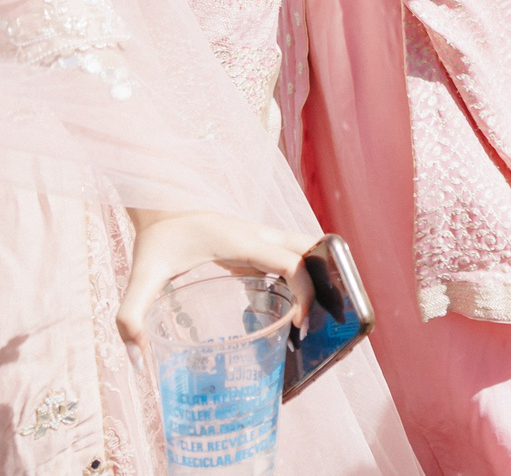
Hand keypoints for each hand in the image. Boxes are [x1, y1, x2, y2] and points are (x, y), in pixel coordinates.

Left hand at [118, 210, 317, 344]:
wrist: (162, 205)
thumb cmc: (156, 238)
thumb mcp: (141, 277)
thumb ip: (131, 317)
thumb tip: (137, 359)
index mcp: (243, 241)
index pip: (291, 262)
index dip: (304, 292)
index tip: (300, 324)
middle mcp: (260, 235)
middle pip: (313, 251)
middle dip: (325, 282)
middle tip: (317, 320)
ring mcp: (262, 237)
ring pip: (307, 250)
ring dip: (315, 276)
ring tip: (308, 315)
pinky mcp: (257, 244)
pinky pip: (290, 257)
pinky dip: (298, 277)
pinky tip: (282, 307)